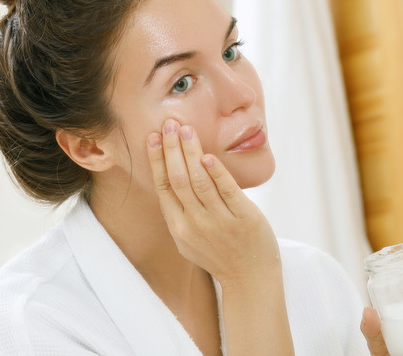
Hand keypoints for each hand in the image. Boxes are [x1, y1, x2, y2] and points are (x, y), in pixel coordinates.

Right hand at [146, 119, 280, 286]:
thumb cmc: (220, 255)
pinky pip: (227, 191)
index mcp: (178, 228)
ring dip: (191, 153)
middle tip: (168, 123)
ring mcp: (219, 221)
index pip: (163, 187)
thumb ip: (180, 213)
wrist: (250, 279)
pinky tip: (208, 156)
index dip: (156, 160)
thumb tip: (171, 178)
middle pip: (178, 179)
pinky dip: (216, 172)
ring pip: (199, 181)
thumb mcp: (189, 239)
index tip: (152, 137)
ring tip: (186, 130)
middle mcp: (195, 224)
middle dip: (171, 148)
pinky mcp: (243, 218)